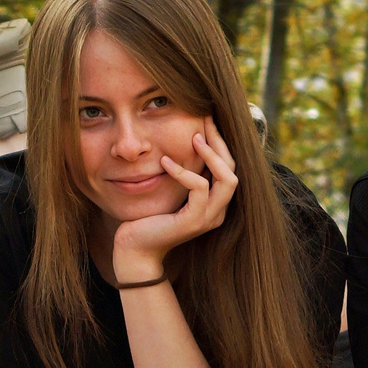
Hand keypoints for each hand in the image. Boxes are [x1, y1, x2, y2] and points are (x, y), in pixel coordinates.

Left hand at [113, 119, 238, 283]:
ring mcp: (209, 217)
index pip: (228, 167)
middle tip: (205, 120)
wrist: (134, 249)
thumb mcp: (169, 190)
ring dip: (211, 155)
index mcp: (215, 203)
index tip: (207, 119)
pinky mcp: (194, 221)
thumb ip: (182, 173)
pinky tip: (165, 161)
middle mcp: (218, 211)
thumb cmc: (148, 218)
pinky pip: (199, 188)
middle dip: (220, 142)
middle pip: (233, 169)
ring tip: (193, 138)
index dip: (220, 142)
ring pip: (227, 179)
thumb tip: (183, 141)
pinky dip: (184, 171)